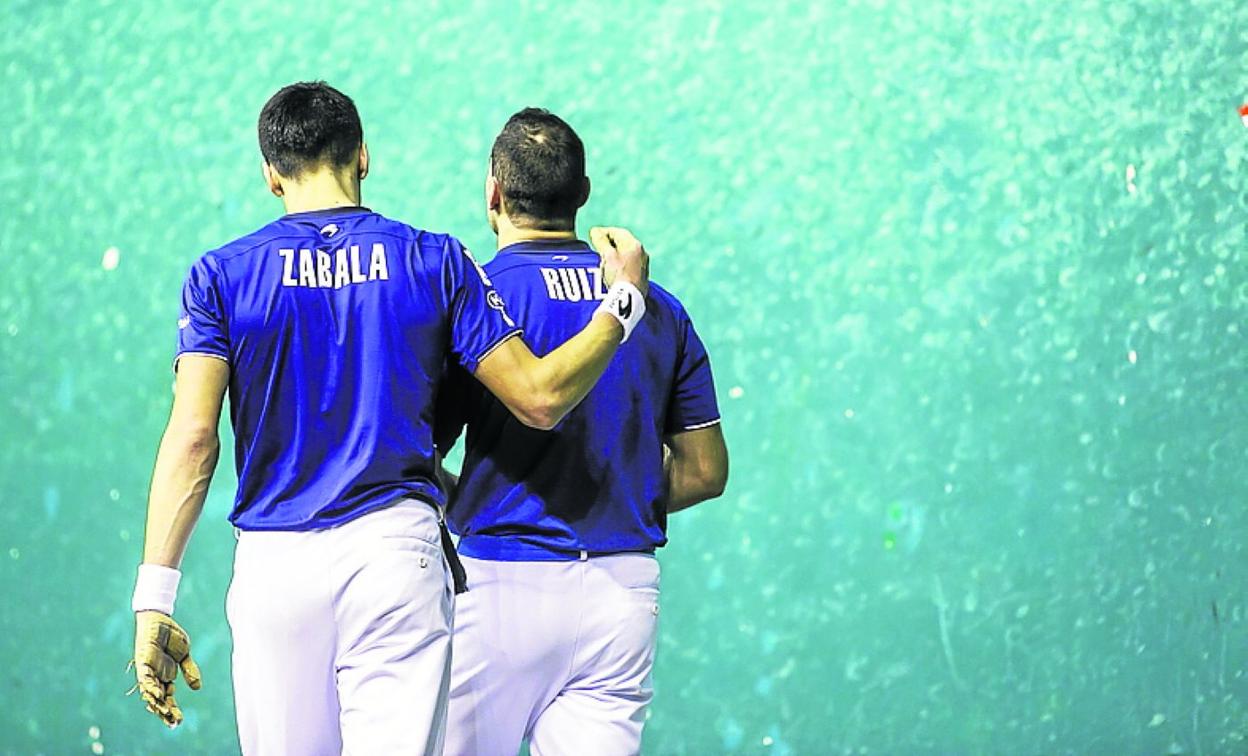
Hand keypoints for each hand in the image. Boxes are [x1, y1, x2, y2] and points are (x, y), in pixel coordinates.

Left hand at [132, 610, 201, 727]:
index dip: (172, 709)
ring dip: (156, 702)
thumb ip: (189, 671)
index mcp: (166, 675)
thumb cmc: (171, 636)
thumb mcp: (185, 654)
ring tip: (164, 713)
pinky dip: (149, 686)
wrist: (160, 618)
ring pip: (150, 691)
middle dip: (164, 711)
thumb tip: (197, 688)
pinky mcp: (143, 660)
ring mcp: (149, 669)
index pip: (168, 697)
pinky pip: (145, 676)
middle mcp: (156, 676)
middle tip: (172, 723)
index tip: (179, 721)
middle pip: (159, 698)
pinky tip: (155, 695)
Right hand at [590, 226, 649, 295]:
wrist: (629, 299)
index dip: (604, 232)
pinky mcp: (642, 277)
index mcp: (634, 244)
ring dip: (615, 254)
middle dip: (610, 243)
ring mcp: (643, 266)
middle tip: (597, 246)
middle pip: (624, 243)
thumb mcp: (607, 255)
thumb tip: (595, 231)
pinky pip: (630, 265)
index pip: (618, 232)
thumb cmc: (618, 275)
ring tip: (603, 259)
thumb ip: (601, 241)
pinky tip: (613, 271)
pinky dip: (620, 264)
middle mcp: (642, 253)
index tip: (594, 235)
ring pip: (627, 255)